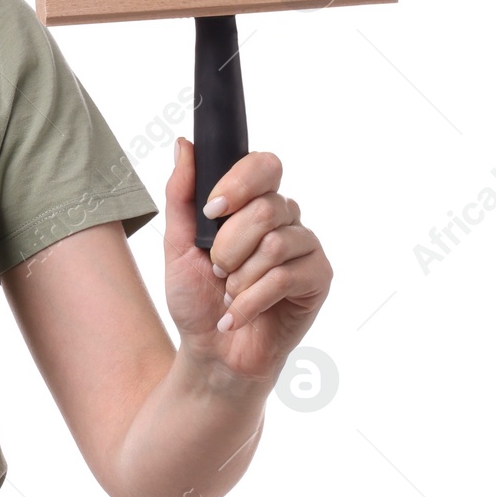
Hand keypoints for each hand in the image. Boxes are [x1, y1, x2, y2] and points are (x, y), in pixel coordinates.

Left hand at [164, 138, 331, 384]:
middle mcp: (285, 220)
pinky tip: (237, 315)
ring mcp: (305, 249)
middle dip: (229, 245)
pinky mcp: (318, 279)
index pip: (264, 165)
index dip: (239, 183)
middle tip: (217, 271)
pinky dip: (251, 300)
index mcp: (254, 204)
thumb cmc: (197, 298)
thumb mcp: (177, 244)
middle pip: (266, 207)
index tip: (212, 210)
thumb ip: (181, 194)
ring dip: (239, 276)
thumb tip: (183, 144)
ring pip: (276, 243)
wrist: (211, 352)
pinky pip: (287, 277)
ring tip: (228, 293)